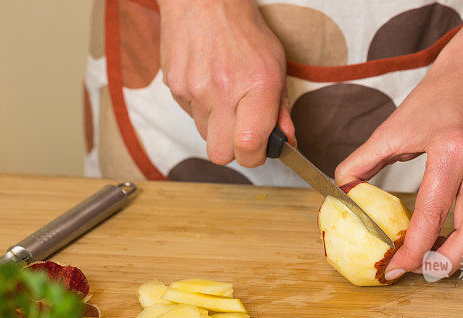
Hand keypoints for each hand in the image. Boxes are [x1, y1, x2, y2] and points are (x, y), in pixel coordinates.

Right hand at [159, 0, 295, 166]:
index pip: (249, 147)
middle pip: (221, 154)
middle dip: (232, 149)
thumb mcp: (275, 65)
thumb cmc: (243, 30)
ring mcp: (194, 90)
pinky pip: (190, 115)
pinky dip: (201, 108)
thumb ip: (281, 109)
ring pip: (205, 135)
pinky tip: (208, 84)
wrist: (202, 0)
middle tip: (241, 131)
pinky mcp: (175, 87)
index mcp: (256, 86)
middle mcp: (223, 91)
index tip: (258, 148)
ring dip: (217, 125)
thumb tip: (287, 142)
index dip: (254, 156)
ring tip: (224, 97)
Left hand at [335, 58, 462, 279]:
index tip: (392, 269)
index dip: (412, 250)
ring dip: (461, 255)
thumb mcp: (393, 127)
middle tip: (417, 270)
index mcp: (451, 154)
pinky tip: (445, 241)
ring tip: (431, 259)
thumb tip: (340, 190)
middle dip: (445, 262)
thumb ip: (362, 161)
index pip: (432, 216)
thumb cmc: (437, 96)